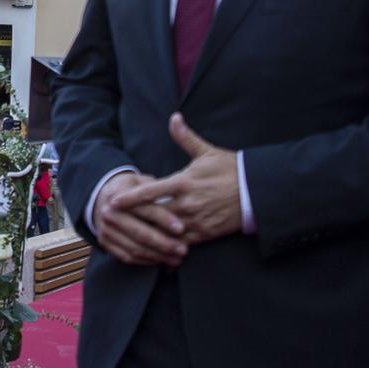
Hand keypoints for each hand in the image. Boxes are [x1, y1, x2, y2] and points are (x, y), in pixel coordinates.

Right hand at [91, 170, 187, 268]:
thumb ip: (157, 191)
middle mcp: (109, 214)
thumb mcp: (141, 182)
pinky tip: (162, 261)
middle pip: (139, 232)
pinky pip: (127, 257)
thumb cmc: (131, 189)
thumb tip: (182, 203)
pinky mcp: (105, 243)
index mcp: (119, 195)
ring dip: (157, 256)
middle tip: (183, 250)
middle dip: (163, 243)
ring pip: (134, 248)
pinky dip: (146, 261)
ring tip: (176, 259)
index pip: (144, 209)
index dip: (163, 219)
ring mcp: (105, 230)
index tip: (181, 228)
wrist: (102, 198)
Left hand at [111, 115, 242, 247]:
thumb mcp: (207, 152)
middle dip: (133, 220)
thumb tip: (174, 117)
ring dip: (148, 235)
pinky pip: (181, 243)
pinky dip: (167, 247)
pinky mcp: (205, 233)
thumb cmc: (230, 169)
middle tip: (113, 223)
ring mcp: (196, 220)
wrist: (256, 191)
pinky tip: (154, 250)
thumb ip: (186, 138)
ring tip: (129, 238)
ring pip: (165, 232)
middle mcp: (188, 203)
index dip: (130, 198)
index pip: (151, 191)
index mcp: (184, 182)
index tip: (112, 202)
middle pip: (154, 215)